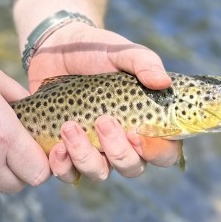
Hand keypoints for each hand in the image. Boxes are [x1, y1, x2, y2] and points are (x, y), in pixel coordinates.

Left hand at [27, 23, 181, 182]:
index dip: (156, 152)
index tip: (137, 134)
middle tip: (103, 120)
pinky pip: (67, 173)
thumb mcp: (122, 52)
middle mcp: (122, 142)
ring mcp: (94, 150)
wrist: (56, 48)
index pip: (164, 152)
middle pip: (131, 168)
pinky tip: (56, 147)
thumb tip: (164, 82)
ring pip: (99, 173)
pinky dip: (62, 166)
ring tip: (69, 126)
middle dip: (118, 151)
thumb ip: (144, 63)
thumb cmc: (97, 51)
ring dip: (85, 157)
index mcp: (144, 123)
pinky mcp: (65, 152)